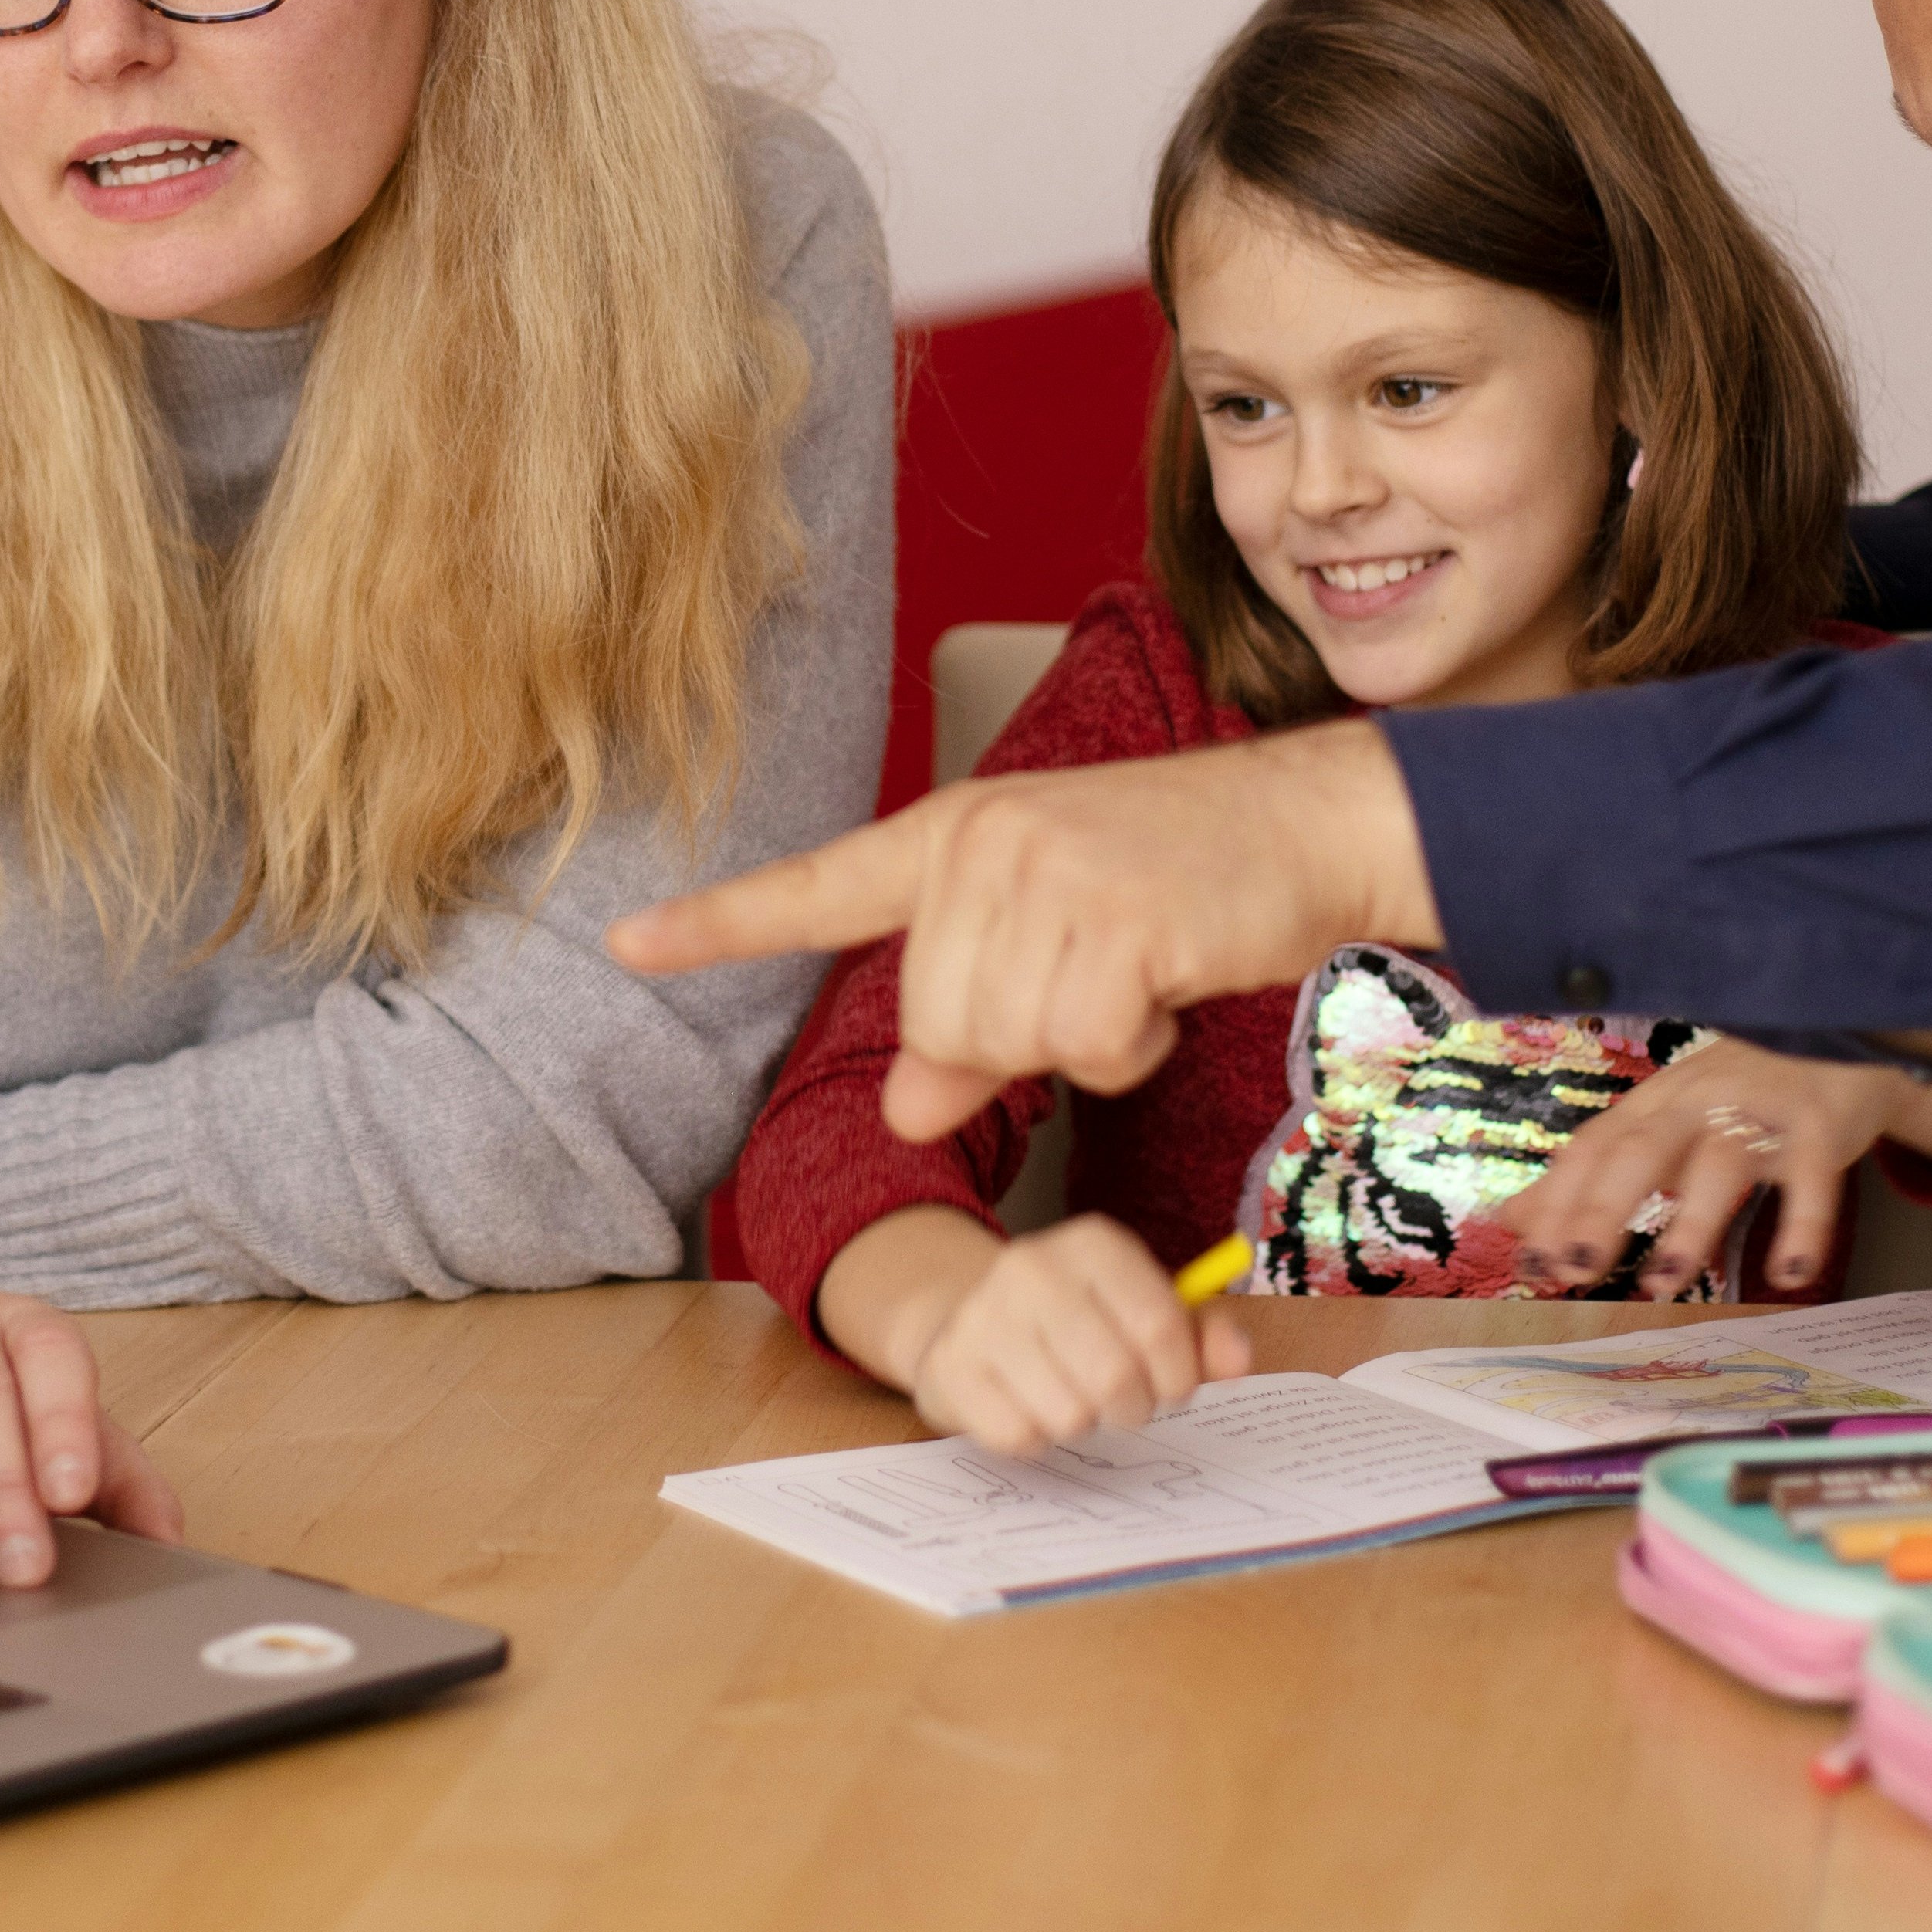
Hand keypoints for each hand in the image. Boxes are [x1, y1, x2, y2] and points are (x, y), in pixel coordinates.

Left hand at [608, 723, 1440, 1142]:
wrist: (1306, 821)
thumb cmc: (1181, 885)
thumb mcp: (1058, 944)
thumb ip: (971, 1026)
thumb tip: (903, 1110)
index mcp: (953, 836)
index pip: (816, 888)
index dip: (717, 926)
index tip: (625, 944)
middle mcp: (981, 839)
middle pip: (938, 1025)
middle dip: (1019, 1041)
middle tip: (1097, 976)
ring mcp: (1044, 869)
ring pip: (1003, 1041)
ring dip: (1083, 1041)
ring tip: (1137, 970)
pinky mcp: (1114, 913)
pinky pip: (1083, 1044)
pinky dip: (1131, 1045)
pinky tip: (1167, 979)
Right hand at [900, 1216, 1253, 1459]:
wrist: (968, 1318)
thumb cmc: (1078, 1320)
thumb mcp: (1143, 1308)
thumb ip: (1200, 1334)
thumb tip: (1238, 1360)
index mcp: (1093, 1244)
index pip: (1162, 1325)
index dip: (1180, 1375)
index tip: (1172, 1386)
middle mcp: (1033, 1267)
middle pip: (1117, 1378)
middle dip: (1133, 1408)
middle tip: (1123, 1403)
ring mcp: (984, 1316)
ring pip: (1069, 1415)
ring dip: (1082, 1423)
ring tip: (1071, 1396)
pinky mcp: (951, 1366)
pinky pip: (1019, 1436)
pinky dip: (1035, 1437)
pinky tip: (1027, 1405)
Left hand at [1494, 1041, 1931, 1299]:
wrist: (1840, 1033)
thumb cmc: (1737, 1096)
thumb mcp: (1661, 1127)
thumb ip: (1591, 1175)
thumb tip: (1512, 1221)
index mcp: (1655, 1104)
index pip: (1593, 1148)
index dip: (1558, 1203)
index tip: (1531, 1266)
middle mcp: (1699, 1101)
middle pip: (1641, 1150)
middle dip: (1603, 1208)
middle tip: (1574, 1271)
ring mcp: (1761, 1111)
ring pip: (1718, 1163)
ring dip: (1689, 1225)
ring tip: (1661, 1285)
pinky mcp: (1821, 1125)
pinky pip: (1812, 1177)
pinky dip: (1802, 1226)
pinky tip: (1789, 1276)